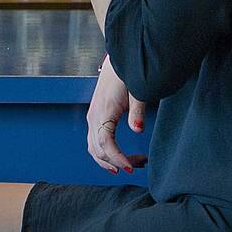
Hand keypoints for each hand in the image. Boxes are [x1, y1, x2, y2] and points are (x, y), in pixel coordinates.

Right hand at [86, 57, 148, 175]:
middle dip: (117, 162)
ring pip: (94, 149)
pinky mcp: (95, 118)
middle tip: (139, 165)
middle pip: (98, 149)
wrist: (117, 62)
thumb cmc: (127, 75)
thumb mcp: (136, 91)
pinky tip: (121, 157)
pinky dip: (106, 154)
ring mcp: (92, 118)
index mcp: (103, 110)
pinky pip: (95, 142)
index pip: (105, 142)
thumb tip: (138, 130)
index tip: (131, 168)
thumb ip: (137, 111)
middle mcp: (93, 116)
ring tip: (133, 164)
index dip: (117, 158)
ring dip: (111, 161)